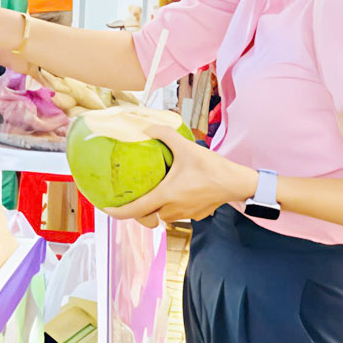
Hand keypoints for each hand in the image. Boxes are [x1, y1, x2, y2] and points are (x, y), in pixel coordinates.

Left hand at [101, 125, 256, 226]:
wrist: (237, 182)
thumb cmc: (212, 167)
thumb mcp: (186, 147)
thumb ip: (164, 134)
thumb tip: (145, 126)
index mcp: (166, 195)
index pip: (134, 211)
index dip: (116, 212)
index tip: (105, 208)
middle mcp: (172, 210)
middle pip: (146, 216)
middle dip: (136, 210)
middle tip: (130, 196)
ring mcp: (184, 215)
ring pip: (161, 216)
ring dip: (154, 208)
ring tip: (151, 191)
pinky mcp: (195, 215)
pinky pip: (176, 214)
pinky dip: (170, 206)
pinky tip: (175, 191)